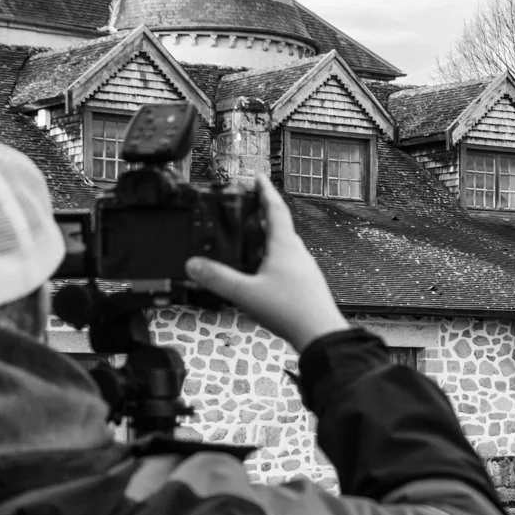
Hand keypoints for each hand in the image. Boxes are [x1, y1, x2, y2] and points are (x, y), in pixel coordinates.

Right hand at [185, 175, 349, 351]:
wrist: (321, 336)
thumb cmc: (290, 311)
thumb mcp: (245, 293)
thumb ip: (217, 278)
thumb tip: (193, 265)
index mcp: (285, 246)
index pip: (276, 209)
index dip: (266, 191)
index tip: (258, 178)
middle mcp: (298, 253)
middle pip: (281, 226)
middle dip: (266, 213)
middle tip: (250, 207)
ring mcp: (305, 269)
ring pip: (286, 245)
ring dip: (270, 237)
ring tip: (252, 239)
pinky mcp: (307, 285)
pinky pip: (289, 263)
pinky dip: (275, 258)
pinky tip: (265, 272)